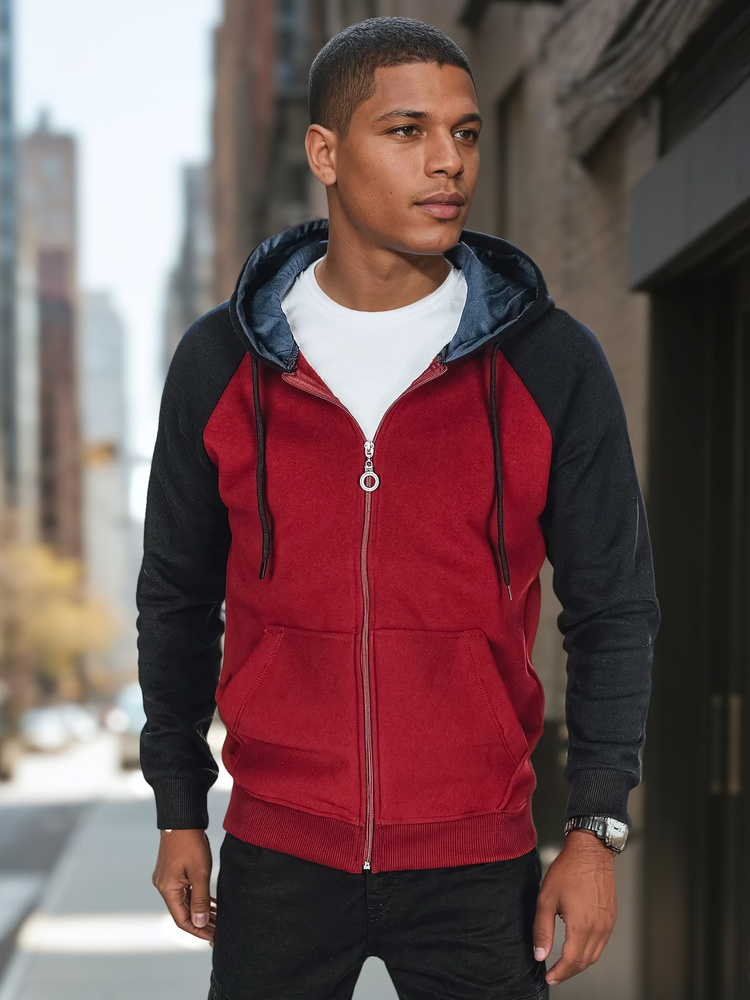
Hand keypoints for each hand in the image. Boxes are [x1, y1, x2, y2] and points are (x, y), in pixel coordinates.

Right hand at [152, 829, 216, 945]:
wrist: (182, 818)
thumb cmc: (191, 843)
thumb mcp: (199, 873)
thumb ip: (200, 899)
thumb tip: (199, 923)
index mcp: (168, 889)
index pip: (182, 920)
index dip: (198, 930)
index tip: (213, 937)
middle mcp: (164, 886)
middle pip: (183, 912)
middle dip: (202, 922)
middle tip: (219, 931)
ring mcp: (168, 878)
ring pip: (186, 901)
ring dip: (201, 910)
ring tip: (219, 919)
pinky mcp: (173, 871)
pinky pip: (186, 890)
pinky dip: (198, 898)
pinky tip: (212, 903)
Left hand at [532, 830, 616, 985]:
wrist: (590, 852)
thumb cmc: (569, 870)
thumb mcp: (546, 899)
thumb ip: (542, 929)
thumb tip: (540, 954)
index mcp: (581, 925)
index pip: (571, 960)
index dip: (559, 972)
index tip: (549, 976)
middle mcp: (598, 928)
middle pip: (584, 962)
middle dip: (569, 972)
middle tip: (555, 974)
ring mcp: (607, 924)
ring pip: (595, 955)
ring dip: (580, 964)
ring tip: (565, 965)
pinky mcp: (611, 918)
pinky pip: (602, 943)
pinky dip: (590, 952)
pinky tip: (579, 948)